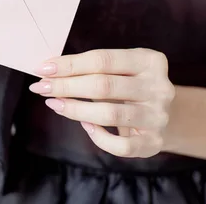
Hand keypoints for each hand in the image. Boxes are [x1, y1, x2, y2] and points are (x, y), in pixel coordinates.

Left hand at [30, 48, 174, 157]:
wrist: (165, 115)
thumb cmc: (129, 86)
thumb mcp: (118, 70)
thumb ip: (89, 68)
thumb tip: (48, 71)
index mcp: (150, 61)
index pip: (103, 59)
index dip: (70, 64)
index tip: (43, 68)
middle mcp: (159, 88)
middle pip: (103, 85)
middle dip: (66, 86)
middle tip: (40, 86)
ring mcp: (159, 116)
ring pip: (110, 114)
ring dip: (74, 109)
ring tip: (53, 103)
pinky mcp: (155, 142)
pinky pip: (121, 146)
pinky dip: (98, 136)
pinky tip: (85, 125)